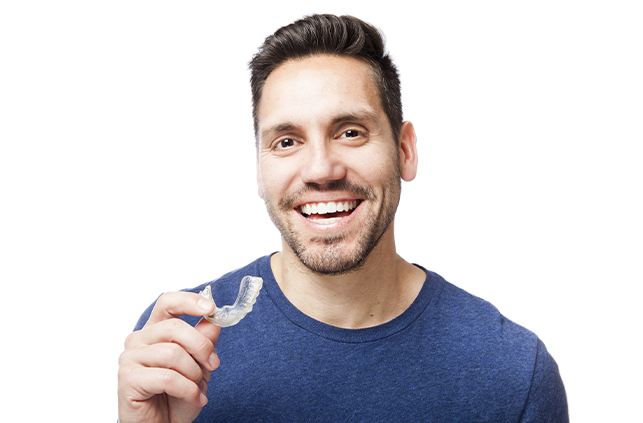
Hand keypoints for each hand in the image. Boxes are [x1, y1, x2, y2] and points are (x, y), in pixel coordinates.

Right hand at [118, 292, 220, 422]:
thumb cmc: (176, 397)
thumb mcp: (199, 367)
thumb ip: (204, 342)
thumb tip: (213, 322)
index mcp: (154, 331)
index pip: (167, 302)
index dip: (189, 301)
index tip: (210, 308)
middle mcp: (138, 340)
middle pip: (174, 327)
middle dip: (201, 346)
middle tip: (213, 365)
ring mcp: (130, 358)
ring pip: (173, 353)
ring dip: (194, 373)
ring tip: (198, 388)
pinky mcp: (128, 379)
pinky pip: (167, 377)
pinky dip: (188, 389)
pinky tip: (194, 399)